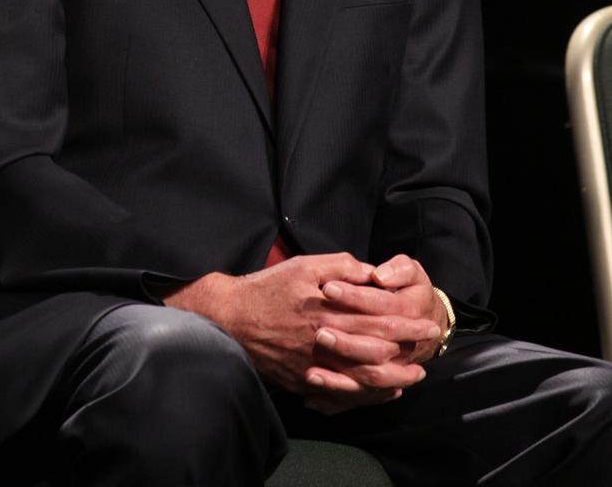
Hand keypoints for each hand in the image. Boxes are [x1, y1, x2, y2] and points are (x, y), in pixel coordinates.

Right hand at [163, 253, 439, 411]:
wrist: (232, 317)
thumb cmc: (268, 287)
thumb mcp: (303, 265)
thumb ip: (340, 266)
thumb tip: (371, 272)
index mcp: (327, 309)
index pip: (377, 318)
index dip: (405, 322)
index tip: (426, 322)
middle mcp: (324, 340)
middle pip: (375, 350)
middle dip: (406, 350)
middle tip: (429, 349)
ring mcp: (314, 364)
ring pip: (362, 377)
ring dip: (391, 378)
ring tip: (412, 377)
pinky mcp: (303, 380)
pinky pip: (341, 393)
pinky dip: (364, 394)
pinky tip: (380, 392)